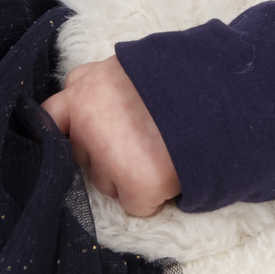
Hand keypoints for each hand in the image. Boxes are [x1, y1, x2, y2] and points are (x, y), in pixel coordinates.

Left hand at [42, 56, 179, 217]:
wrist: (222, 97)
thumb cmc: (179, 79)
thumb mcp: (132, 67)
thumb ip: (104, 86)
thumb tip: (88, 108)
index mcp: (85, 88)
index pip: (51, 115)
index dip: (67, 127)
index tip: (73, 136)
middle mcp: (88, 122)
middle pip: (81, 154)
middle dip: (103, 153)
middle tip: (140, 139)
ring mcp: (109, 157)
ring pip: (105, 183)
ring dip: (127, 176)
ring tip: (161, 151)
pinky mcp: (136, 185)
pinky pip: (136, 206)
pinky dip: (153, 198)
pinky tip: (171, 172)